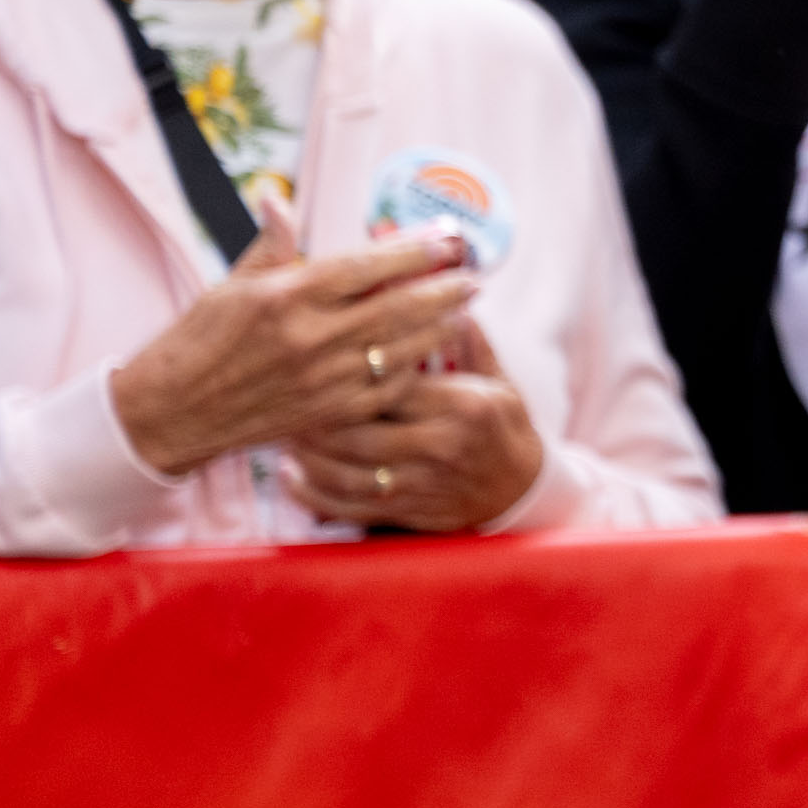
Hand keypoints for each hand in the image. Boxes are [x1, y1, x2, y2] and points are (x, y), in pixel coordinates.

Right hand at [107, 197, 478, 477]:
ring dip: (440, 327)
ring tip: (463, 309)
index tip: (446, 239)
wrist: (170, 412)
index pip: (367, 266)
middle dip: (443, 289)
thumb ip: (271, 243)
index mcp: (287, 296)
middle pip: (397, 307)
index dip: (413, 252)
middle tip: (472, 275)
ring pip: (401, 348)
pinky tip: (431, 354)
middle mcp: (310, 337)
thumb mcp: (230, 284)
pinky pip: (387, 390)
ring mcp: (322, 379)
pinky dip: (414, 370)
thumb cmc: (198, 342)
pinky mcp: (328, 413)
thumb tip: (277, 195)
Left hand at [287, 315, 544, 533]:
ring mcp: (424, 484)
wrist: (522, 489)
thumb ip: (469, 341)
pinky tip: (292, 477)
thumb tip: (447, 295)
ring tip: (284, 436)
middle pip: (358, 433)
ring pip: (346, 473)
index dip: (348, 376)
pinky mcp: (410, 512)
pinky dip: (313, 495)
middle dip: (314, 421)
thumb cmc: (503, 427)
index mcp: (460, 405)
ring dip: (307, 457)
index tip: (316, 362)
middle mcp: (440, 445)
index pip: (390, 386)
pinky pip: (349, 507)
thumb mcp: (496, 380)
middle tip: (286, 402)